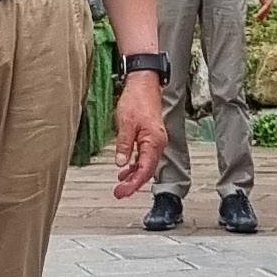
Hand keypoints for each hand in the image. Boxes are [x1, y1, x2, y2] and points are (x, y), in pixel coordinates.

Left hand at [112, 68, 165, 202]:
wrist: (144, 84)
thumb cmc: (136, 100)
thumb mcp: (125, 124)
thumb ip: (124, 145)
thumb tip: (121, 163)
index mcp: (154, 142)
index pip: (144, 170)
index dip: (133, 184)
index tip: (122, 192)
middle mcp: (158, 143)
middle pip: (147, 170)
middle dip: (133, 183)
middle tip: (118, 193)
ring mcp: (155, 141)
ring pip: (146, 164)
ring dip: (134, 175)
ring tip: (120, 185)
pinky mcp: (150, 137)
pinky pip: (144, 156)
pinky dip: (135, 165)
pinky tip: (126, 169)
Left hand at [249, 0, 273, 17]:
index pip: (267, 6)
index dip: (263, 11)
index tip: (259, 15)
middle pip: (267, 9)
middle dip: (263, 14)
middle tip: (257, 19)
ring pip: (265, 9)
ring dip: (262, 14)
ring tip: (257, 20)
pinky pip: (263, 7)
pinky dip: (261, 11)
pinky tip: (257, 16)